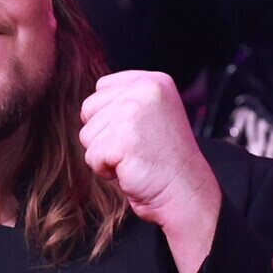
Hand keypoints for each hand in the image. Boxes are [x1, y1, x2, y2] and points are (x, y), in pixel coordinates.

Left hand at [79, 71, 220, 272]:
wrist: (185, 191)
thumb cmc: (166, 160)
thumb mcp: (153, 114)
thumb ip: (126, 101)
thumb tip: (90, 106)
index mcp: (153, 81)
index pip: (102, 87)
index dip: (109, 115)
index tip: (134, 132)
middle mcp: (144, 90)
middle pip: (89, 108)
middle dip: (104, 134)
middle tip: (134, 147)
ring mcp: (132, 113)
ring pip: (87, 133)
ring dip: (104, 153)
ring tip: (134, 158)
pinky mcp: (122, 139)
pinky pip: (92, 156)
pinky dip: (105, 170)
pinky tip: (130, 169)